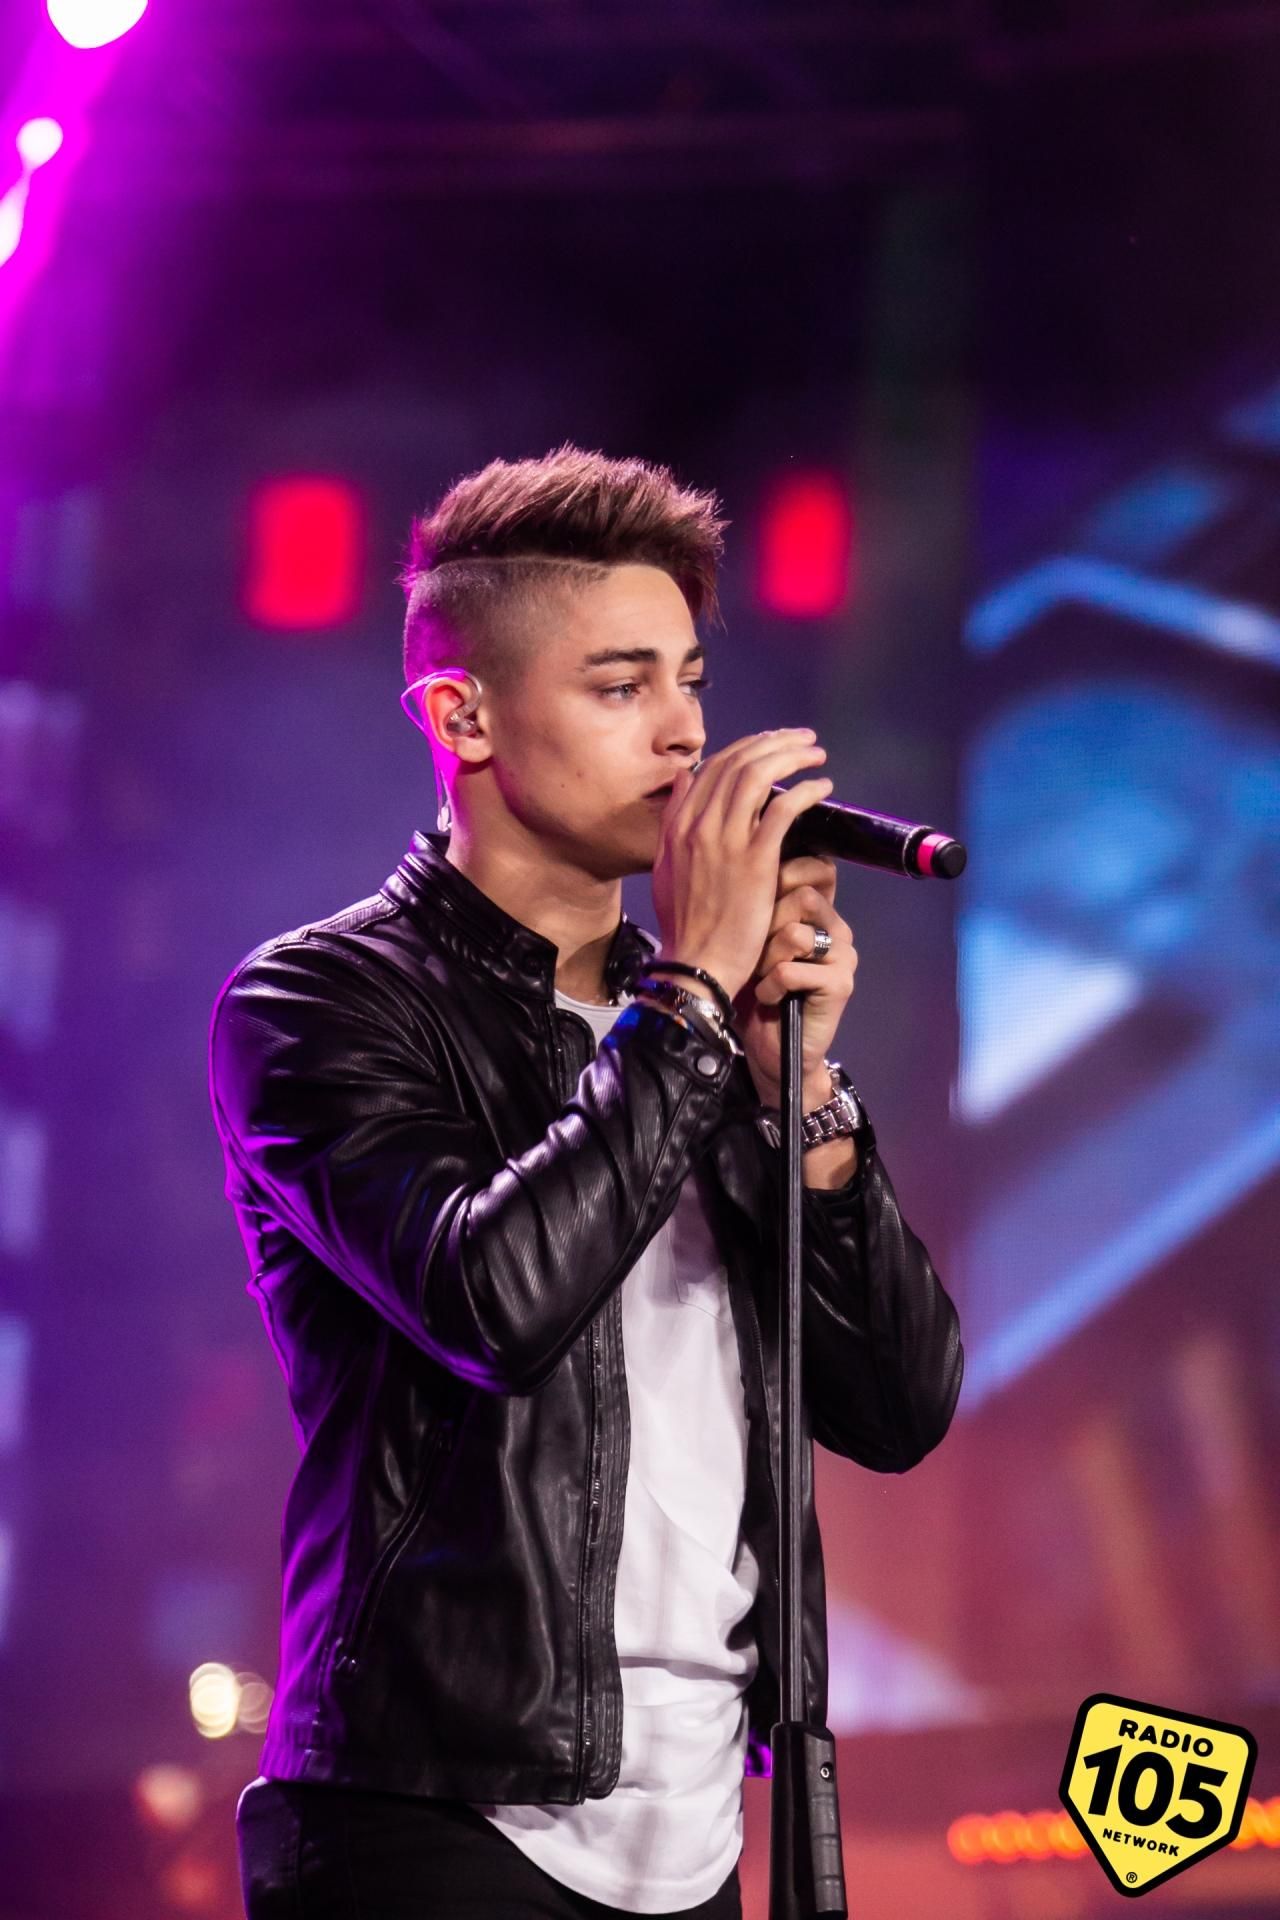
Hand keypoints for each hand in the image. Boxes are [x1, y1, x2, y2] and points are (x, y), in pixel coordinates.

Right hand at [650, 730, 833, 1000]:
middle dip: (774, 742)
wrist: (697, 965)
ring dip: (791, 756)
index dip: (746, 747)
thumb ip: (674, 820)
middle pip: (738, 762)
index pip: (713, 767)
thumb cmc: (687, 924)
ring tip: (815, 753)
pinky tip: (822, 787)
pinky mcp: (755, 861)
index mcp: (678, 825)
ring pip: (759, 775)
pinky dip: (805, 791)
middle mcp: (698, 826)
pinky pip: (784, 809)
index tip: (771, 744)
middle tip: (801, 739)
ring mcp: (726, 841)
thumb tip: (683, 777)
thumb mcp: (667, 866)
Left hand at [731, 855, 857, 1105]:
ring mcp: (844, 955)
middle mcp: (837, 927)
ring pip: (795, 933)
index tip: (756, 908)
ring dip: (766, 960)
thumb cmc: (754, 987)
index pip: (815, 868)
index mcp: (820, 910)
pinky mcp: (841, 984)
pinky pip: (792, 970)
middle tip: (757, 955)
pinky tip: (770, 999)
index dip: (780, 880)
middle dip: (766, 926)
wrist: (769, 1047)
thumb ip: (762, 900)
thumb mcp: (753, 936)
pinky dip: (770, 987)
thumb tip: (749, 856)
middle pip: (801, 896)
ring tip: (764, 979)